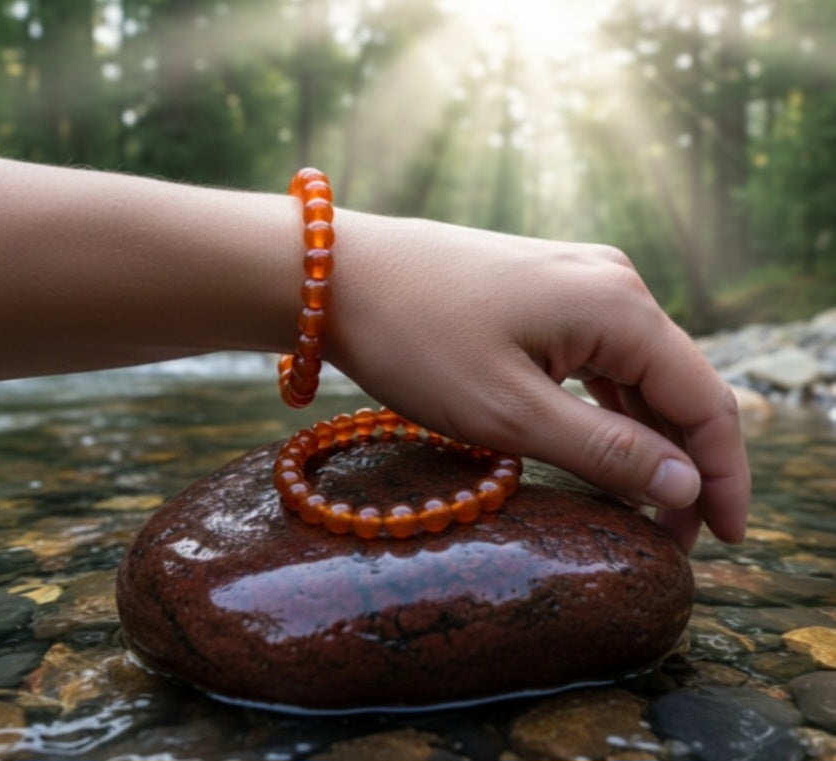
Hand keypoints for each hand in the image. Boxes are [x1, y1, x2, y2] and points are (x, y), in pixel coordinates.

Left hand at [328, 211, 749, 551]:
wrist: (338, 275)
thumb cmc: (415, 338)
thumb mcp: (509, 413)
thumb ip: (604, 451)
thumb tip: (686, 486)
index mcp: (618, 306)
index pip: (705, 401)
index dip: (725, 476)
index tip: (725, 540)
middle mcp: (612, 283)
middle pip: (678, 386)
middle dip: (684, 464)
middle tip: (677, 540)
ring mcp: (576, 281)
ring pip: (637, 374)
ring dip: (646, 440)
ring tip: (644, 509)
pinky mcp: (542, 290)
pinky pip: (598, 357)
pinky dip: (608, 409)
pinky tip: (603, 450)